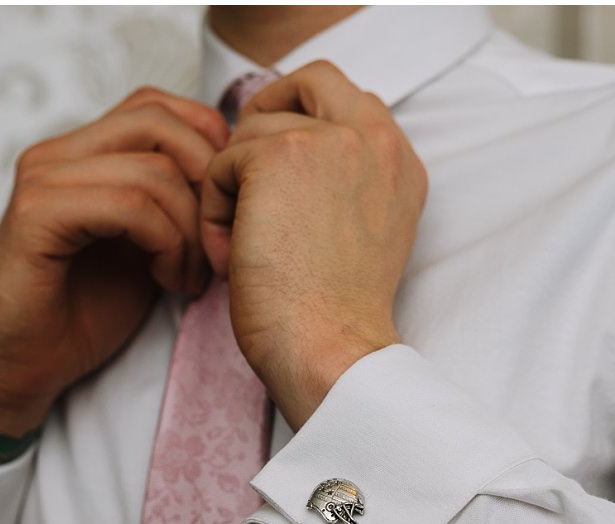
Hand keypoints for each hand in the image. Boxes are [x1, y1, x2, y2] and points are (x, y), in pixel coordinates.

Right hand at [0, 87, 229, 457]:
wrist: (23, 367)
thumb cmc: (86, 312)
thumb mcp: (151, 246)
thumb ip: (178, 202)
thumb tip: (236, 173)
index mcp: (83, 151)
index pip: (161, 106)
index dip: (209, 150)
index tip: (224, 213)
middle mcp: (58, 153)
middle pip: (161, 122)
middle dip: (208, 184)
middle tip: (217, 246)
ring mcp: (43, 179)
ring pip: (153, 169)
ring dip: (191, 230)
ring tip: (190, 277)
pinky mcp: (36, 215)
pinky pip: (129, 205)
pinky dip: (166, 244)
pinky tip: (168, 281)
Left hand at [200, 61, 427, 429]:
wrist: (332, 351)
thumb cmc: (336, 319)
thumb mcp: (363, 238)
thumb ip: (346, 186)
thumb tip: (288, 162)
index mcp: (401, 164)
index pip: (350, 101)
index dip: (304, 123)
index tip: (280, 176)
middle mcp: (377, 141)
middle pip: (310, 81)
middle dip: (267, 120)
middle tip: (244, 177)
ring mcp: (331, 141)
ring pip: (253, 132)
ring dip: (233, 188)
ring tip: (240, 249)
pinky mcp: (278, 155)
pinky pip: (221, 163)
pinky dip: (213, 211)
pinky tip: (230, 259)